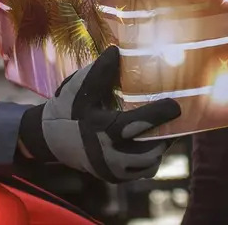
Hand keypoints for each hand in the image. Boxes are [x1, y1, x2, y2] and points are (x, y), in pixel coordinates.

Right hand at [18, 46, 179, 181]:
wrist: (50, 138)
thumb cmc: (66, 109)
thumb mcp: (78, 88)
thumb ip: (99, 71)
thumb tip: (117, 50)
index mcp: (102, 131)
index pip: (137, 124)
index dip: (159, 115)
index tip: (177, 105)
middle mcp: (108, 156)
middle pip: (150, 151)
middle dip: (166, 135)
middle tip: (176, 118)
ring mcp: (111, 170)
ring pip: (148, 164)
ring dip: (160, 148)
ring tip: (167, 129)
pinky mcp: (113, 177)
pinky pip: (141, 172)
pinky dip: (150, 158)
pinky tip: (153, 142)